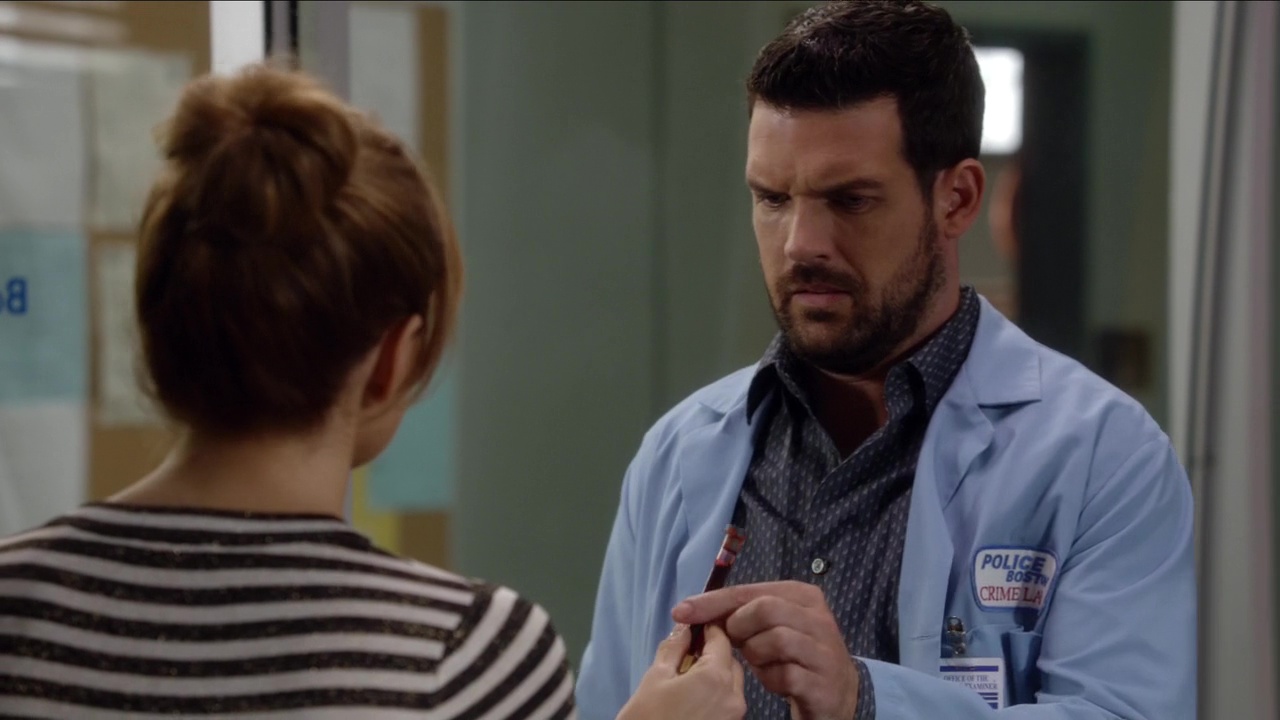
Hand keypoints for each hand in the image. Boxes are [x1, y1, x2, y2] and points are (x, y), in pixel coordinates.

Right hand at [616, 623, 745, 719]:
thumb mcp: (655, 677)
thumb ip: (674, 648)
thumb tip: (684, 630)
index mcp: (716, 678)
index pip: (721, 639)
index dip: (707, 628)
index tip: (694, 627)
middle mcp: (733, 698)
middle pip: (730, 661)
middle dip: (712, 653)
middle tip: (686, 654)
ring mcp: (733, 717)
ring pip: (731, 683)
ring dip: (714, 675)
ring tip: (685, 678)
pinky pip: (727, 703)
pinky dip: (715, 694)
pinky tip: (691, 698)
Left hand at [672, 581, 858, 719]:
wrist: (837, 693)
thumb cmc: (795, 654)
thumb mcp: (771, 626)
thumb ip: (741, 614)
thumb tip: (690, 611)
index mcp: (803, 595)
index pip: (749, 590)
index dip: (712, 601)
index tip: (681, 612)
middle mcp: (818, 617)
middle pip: (763, 609)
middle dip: (739, 627)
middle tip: (737, 644)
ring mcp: (824, 649)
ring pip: (774, 640)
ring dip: (756, 656)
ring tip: (760, 662)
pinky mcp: (823, 681)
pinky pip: (783, 675)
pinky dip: (769, 680)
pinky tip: (775, 680)